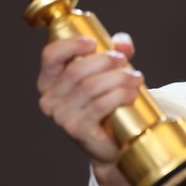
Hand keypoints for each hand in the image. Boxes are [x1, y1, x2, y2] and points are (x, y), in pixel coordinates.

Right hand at [37, 32, 142, 185]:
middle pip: (76, 71)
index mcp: (50, 80)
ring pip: (90, 87)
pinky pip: (99, 106)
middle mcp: (49, 98)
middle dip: (104, 61)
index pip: (50, 56)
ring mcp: (61, 116)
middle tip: (124, 61)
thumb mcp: (109, 72)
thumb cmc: (108, 102)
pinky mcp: (76, 129)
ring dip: (117, 78)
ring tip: (136, 78)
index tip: (94, 42)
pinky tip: (132, 94)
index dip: (71, 45)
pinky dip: (119, 96)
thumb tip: (122, 42)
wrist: (113, 142)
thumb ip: (116, 52)